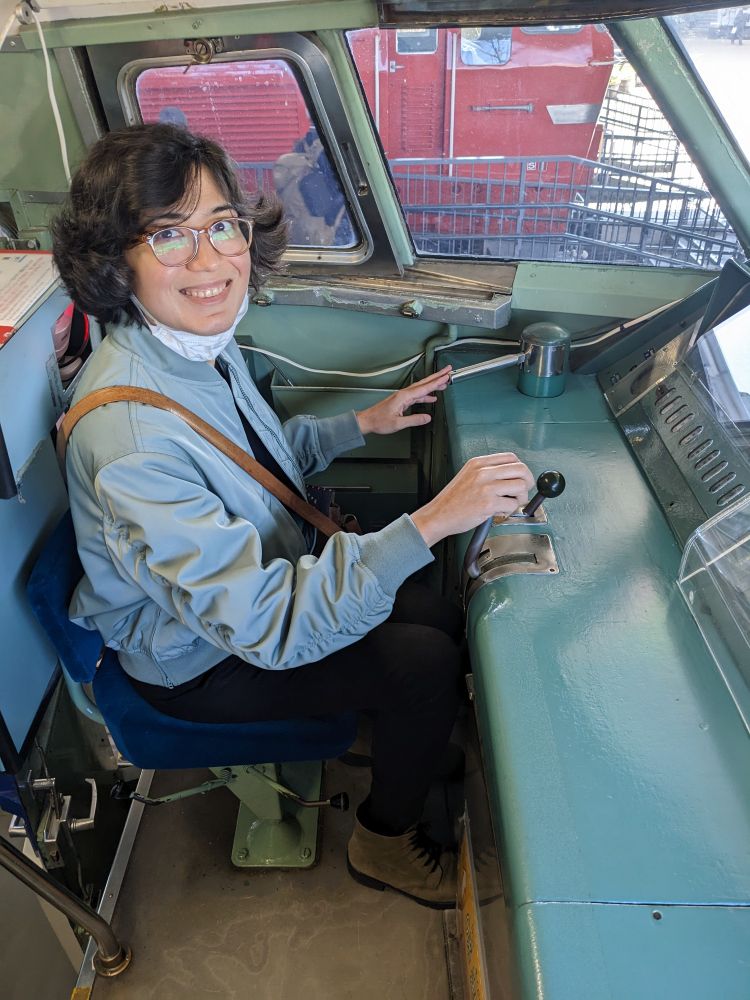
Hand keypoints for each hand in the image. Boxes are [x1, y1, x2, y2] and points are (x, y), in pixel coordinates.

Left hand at [355, 366, 451, 435]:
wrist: (368, 420)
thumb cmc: (379, 421)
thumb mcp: (398, 423)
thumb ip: (414, 420)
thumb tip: (427, 418)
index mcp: (404, 397)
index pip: (424, 388)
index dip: (437, 382)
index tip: (446, 376)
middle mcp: (404, 394)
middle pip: (424, 383)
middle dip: (437, 376)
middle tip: (448, 370)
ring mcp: (403, 396)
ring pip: (421, 388)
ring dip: (433, 385)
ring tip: (444, 383)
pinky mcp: (402, 401)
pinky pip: (417, 396)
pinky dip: (426, 395)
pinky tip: (432, 397)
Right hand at [411, 453, 534, 547]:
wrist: (439, 515)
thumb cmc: (453, 500)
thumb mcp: (468, 475)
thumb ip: (488, 472)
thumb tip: (512, 475)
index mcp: (478, 463)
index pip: (511, 457)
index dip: (520, 468)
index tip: (520, 478)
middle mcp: (483, 472)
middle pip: (521, 469)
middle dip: (527, 482)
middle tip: (522, 492)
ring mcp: (486, 487)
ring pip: (521, 486)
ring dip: (520, 498)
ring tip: (510, 503)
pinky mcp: (489, 503)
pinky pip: (512, 505)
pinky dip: (509, 510)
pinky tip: (499, 511)